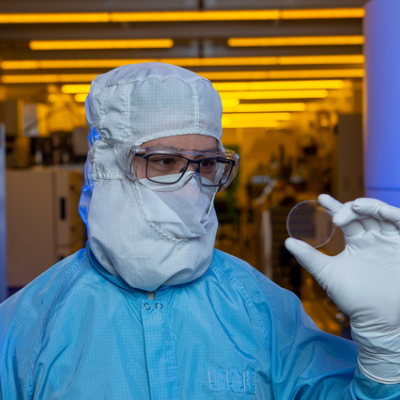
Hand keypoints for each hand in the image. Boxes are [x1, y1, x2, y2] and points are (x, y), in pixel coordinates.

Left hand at [285, 194, 399, 383]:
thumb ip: (309, 257)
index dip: (334, 206)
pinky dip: (393, 215)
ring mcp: (390, 242)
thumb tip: (286, 241)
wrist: (377, 319)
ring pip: (383, 215)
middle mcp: (374, 239)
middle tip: (337, 216)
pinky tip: (382, 212)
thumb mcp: (328, 273)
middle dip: (350, 208)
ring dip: (371, 206)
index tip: (320, 198)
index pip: (346, 218)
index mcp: (357, 242)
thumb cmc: (353, 298)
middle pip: (363, 213)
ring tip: (356, 206)